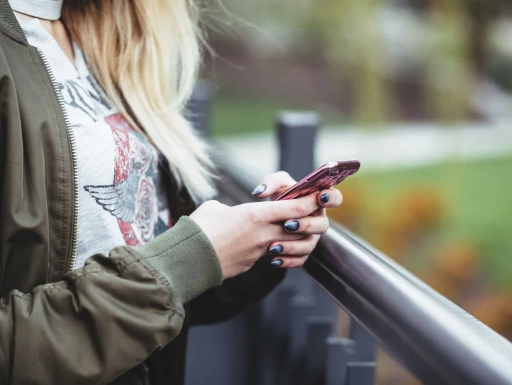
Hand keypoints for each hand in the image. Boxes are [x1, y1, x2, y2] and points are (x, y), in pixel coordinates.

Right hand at [190, 191, 329, 278]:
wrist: (189, 260)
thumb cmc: (199, 229)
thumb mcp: (215, 209)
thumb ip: (230, 208)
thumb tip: (229, 213)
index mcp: (256, 215)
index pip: (296, 208)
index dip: (311, 201)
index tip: (319, 195)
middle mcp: (264, 234)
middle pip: (300, 227)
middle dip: (308, 220)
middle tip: (308, 213)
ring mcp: (260, 251)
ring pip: (291, 244)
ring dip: (296, 238)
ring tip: (291, 231)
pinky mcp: (253, 264)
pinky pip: (275, 256)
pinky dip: (280, 251)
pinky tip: (273, 247)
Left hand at [251, 171, 342, 267]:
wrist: (268, 217)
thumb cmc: (279, 196)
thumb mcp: (275, 184)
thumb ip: (270, 182)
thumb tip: (260, 192)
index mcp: (317, 201)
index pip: (335, 198)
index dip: (331, 198)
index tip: (319, 197)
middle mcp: (318, 220)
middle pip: (322, 225)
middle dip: (306, 225)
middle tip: (287, 224)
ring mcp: (311, 237)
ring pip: (309, 245)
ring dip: (293, 246)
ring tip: (273, 246)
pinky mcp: (302, 252)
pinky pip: (300, 260)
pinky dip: (287, 261)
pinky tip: (274, 259)